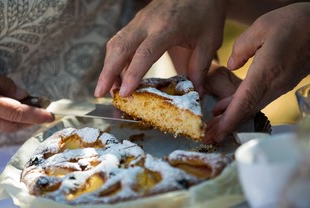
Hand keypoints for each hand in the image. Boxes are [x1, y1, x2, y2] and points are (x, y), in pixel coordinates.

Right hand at [0, 55, 53, 131]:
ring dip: (19, 121)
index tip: (51, 115)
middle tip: (43, 112)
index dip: (35, 115)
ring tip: (30, 110)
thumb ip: (3, 83)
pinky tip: (10, 109)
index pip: (17, 113)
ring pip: (2, 127)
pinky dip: (5, 119)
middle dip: (30, 121)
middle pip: (12, 125)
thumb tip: (23, 96)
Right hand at [95, 0, 227, 96]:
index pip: (144, 53)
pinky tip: (118, 74)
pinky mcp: (137, 22)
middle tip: (99, 94)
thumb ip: (200, 68)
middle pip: (119, 48)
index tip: (125, 93)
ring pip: (115, 44)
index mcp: (167, 28)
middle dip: (107, 73)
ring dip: (108, 66)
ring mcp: (139, 21)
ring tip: (108, 89)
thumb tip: (196, 93)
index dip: (133, 74)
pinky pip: (120, 40)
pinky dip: (115, 59)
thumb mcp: (209, 41)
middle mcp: (147, 23)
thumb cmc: (206, 11)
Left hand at [204, 2, 309, 142]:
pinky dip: (242, 107)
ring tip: (213, 126)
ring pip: (252, 107)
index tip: (215, 133)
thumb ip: (241, 47)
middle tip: (207, 137)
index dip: (228, 120)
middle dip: (226, 126)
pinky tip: (228, 108)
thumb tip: (231, 65)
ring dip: (232, 118)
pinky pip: (258, 100)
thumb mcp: (263, 26)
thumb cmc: (298, 23)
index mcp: (266, 72)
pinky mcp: (282, 84)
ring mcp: (280, 86)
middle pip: (246, 111)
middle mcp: (274, 85)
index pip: (244, 102)